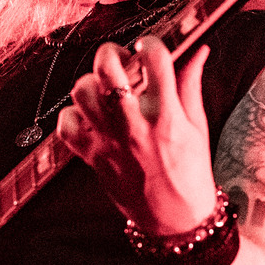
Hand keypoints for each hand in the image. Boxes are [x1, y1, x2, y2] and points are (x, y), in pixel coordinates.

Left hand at [56, 34, 216, 232]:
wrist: (174, 220)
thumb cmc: (189, 174)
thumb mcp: (197, 126)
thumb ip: (190, 84)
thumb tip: (198, 49)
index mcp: (167, 115)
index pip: (154, 57)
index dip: (151, 44)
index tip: (150, 47)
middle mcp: (135, 125)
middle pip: (107, 68)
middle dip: (112, 54)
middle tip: (119, 61)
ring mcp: (109, 141)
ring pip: (82, 92)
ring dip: (91, 83)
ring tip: (104, 90)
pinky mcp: (91, 157)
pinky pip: (66, 125)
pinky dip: (72, 116)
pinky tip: (90, 117)